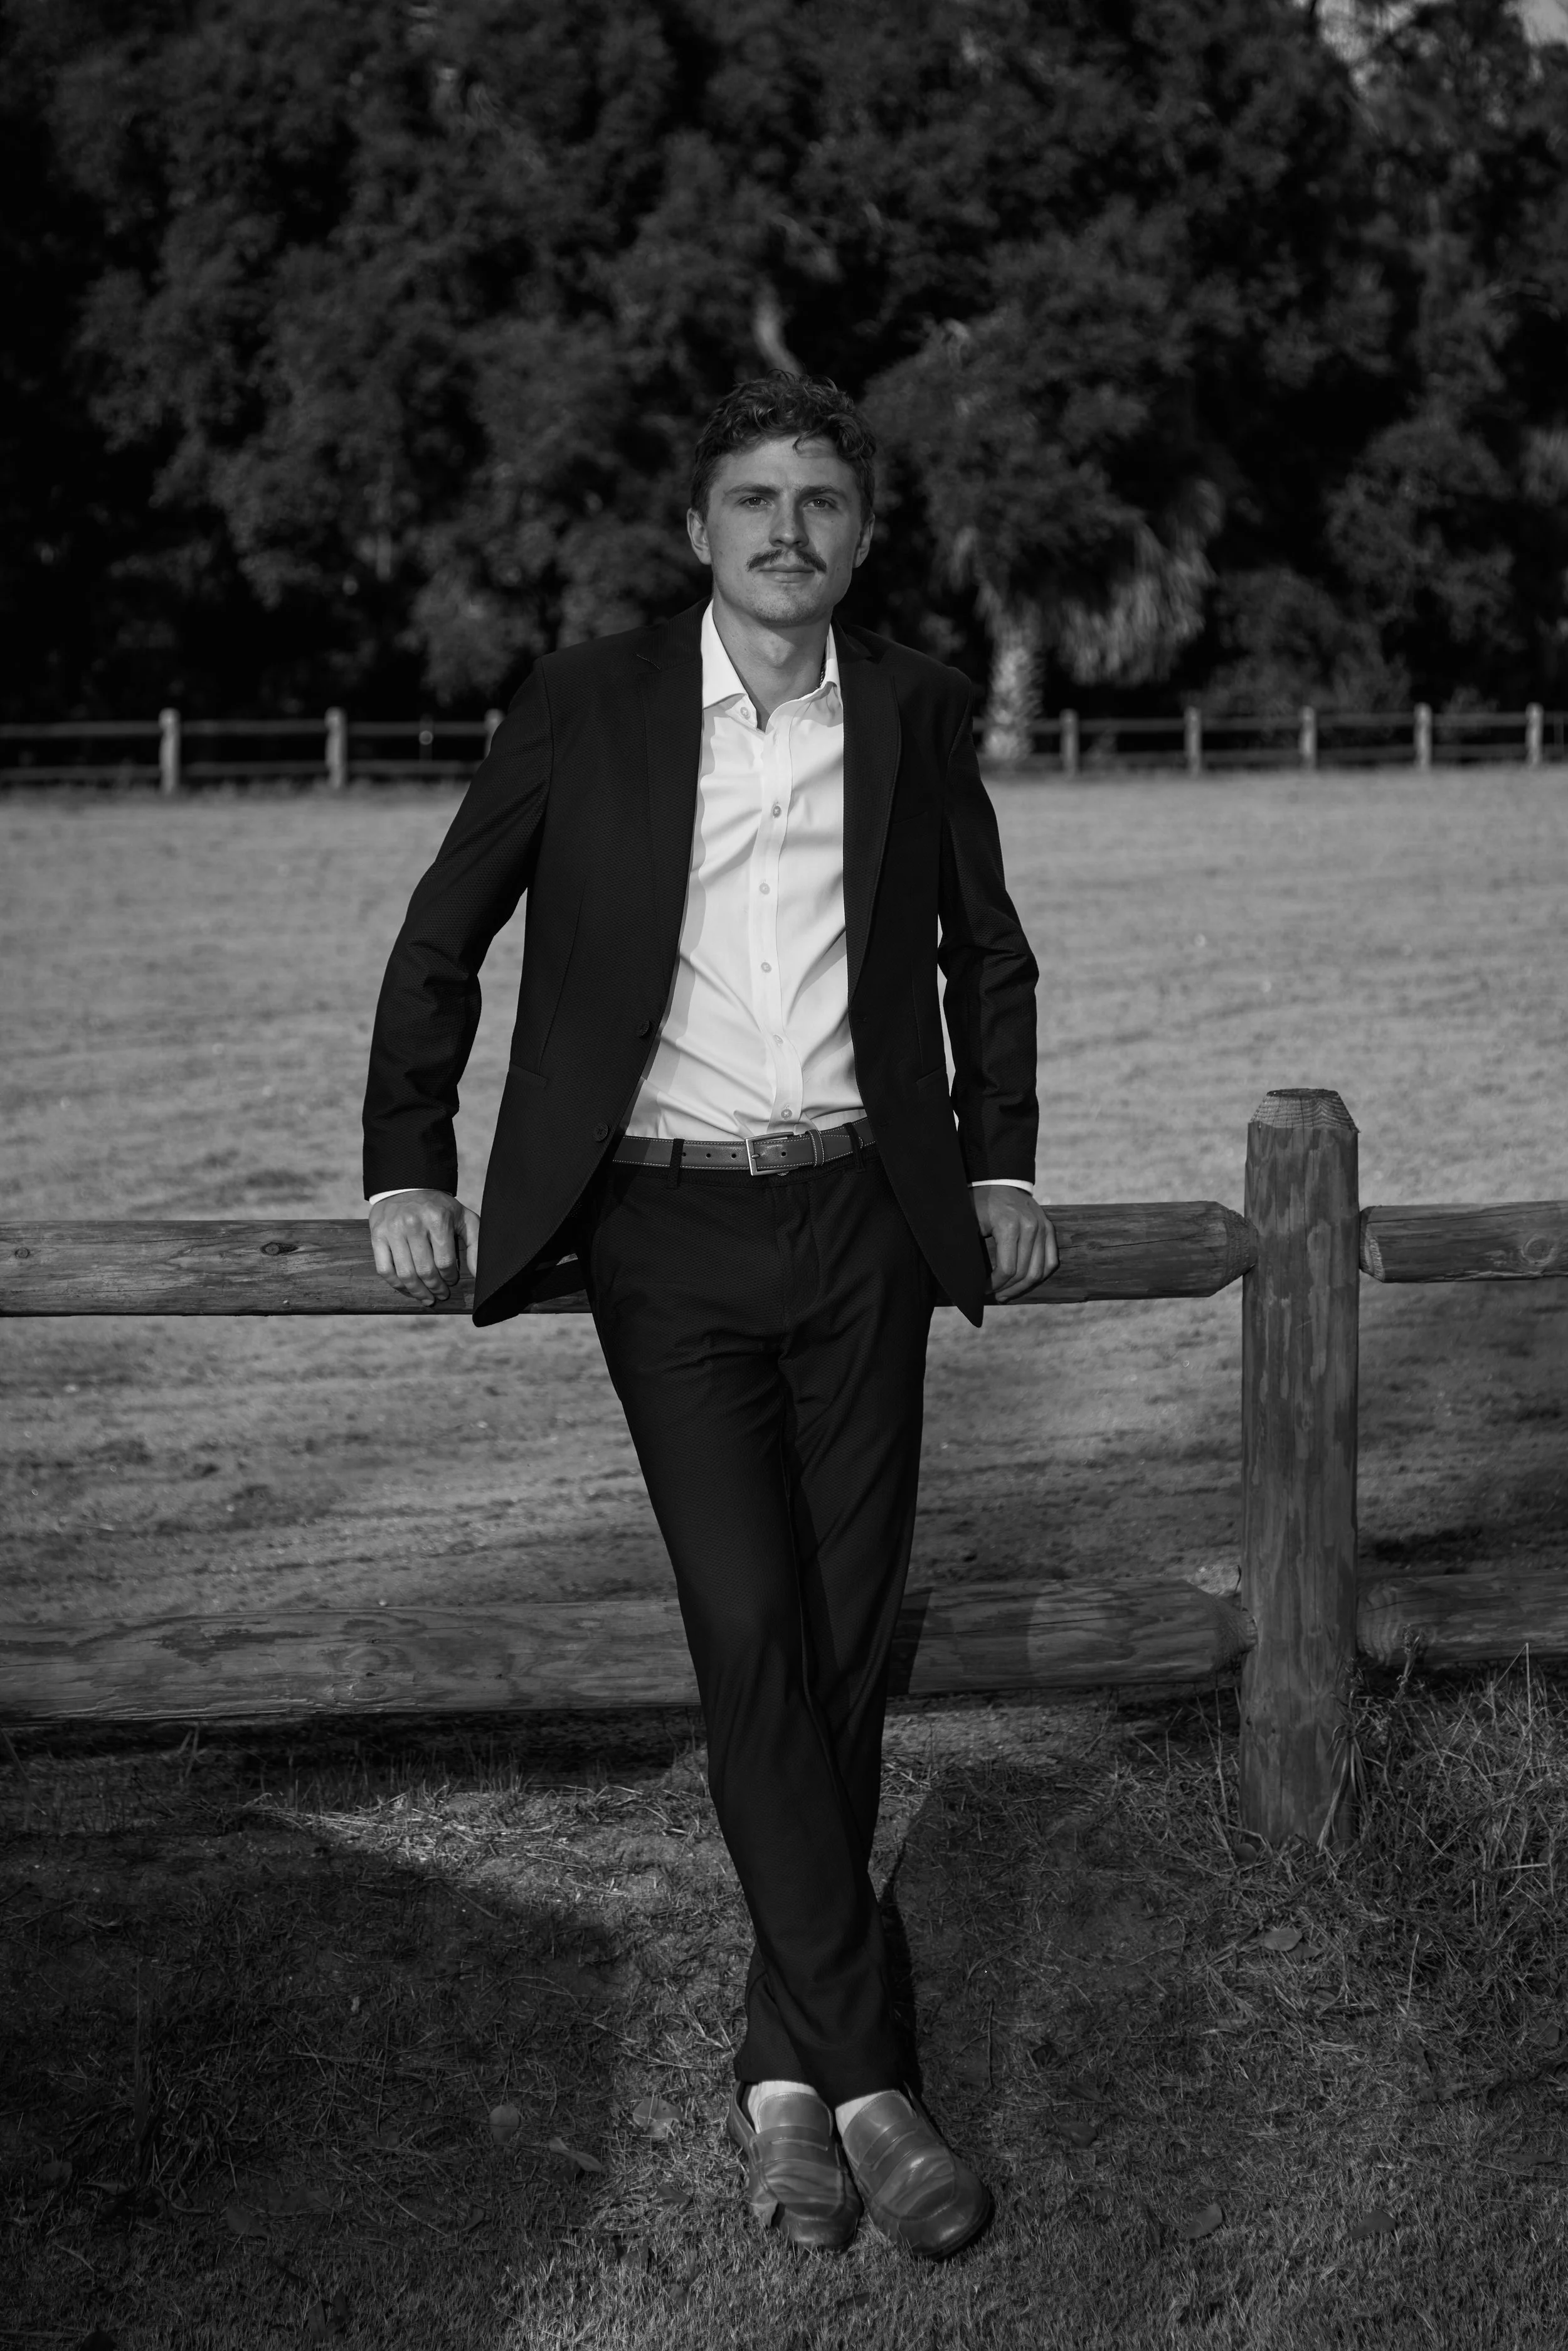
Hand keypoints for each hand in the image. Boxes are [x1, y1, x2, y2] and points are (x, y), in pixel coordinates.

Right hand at [368, 1190, 479, 1306]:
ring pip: (405, 1274)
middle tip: (441, 1294)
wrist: (407, 1185)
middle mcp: (413, 1224)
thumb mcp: (463, 1218)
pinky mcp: (377, 1235)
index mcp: (437, 1219)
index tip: (452, 1281)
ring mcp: (393, 1230)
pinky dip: (396, 1284)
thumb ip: (475, 1244)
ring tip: (426, 1297)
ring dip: (417, 1292)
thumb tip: (478, 1274)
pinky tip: (407, 1288)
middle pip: (425, 1270)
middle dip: (435, 1288)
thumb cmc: (439, 1207)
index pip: (445, 1262)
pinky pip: (384, 1269)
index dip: (449, 1277)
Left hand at [973, 1185, 1056, 1301]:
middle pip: (1024, 1272)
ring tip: (1008, 1294)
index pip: (1007, 1268)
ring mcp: (1043, 1227)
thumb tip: (964, 1278)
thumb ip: (969, 1248)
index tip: (983, 1290)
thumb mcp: (970, 1222)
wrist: (1000, 1180)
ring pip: (1039, 1271)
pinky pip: (1051, 1261)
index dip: (995, 1285)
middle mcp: (1030, 1227)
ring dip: (1024, 1287)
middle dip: (1008, 1289)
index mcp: (1009, 1226)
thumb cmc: (980, 1203)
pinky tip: (1026, 1283)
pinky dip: (1040, 1275)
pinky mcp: (1049, 1228)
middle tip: (995, 1297)